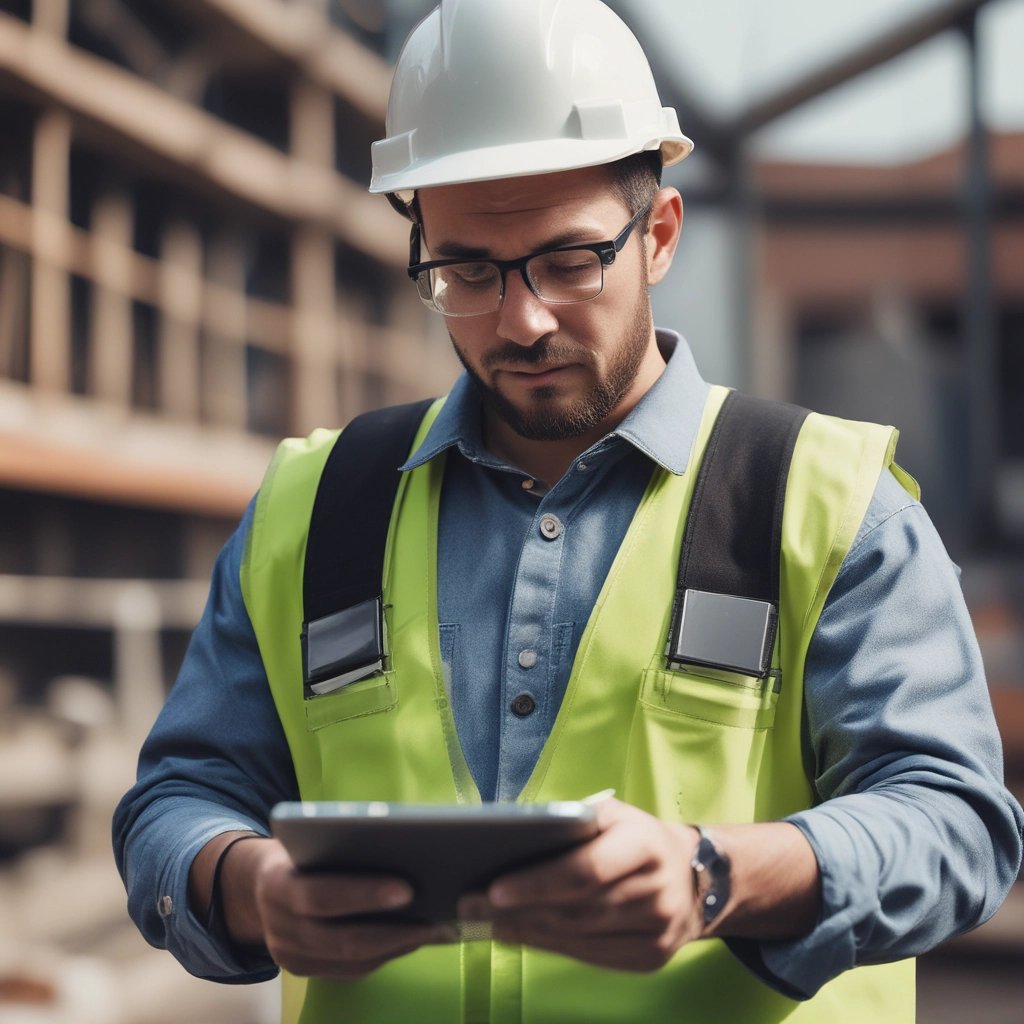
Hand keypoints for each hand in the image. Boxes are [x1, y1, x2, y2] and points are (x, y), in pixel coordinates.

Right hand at [225, 837, 455, 979]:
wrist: (255, 887)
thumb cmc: (298, 851)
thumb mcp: (307, 838)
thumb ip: (340, 845)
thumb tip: (404, 846)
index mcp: (275, 884)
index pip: (321, 895)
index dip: (364, 895)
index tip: (408, 888)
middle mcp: (278, 927)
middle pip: (341, 938)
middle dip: (394, 930)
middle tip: (438, 919)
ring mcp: (289, 957)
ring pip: (352, 960)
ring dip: (400, 946)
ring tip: (440, 930)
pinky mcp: (305, 972)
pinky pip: (353, 970)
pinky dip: (388, 954)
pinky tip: (416, 938)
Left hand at [458, 799, 701, 970]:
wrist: (698, 878)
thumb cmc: (638, 838)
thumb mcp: (614, 815)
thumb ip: (573, 824)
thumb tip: (512, 840)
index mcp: (646, 844)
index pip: (586, 869)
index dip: (539, 882)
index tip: (494, 888)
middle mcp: (658, 890)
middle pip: (578, 908)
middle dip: (520, 910)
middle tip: (472, 906)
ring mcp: (658, 931)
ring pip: (581, 936)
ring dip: (528, 931)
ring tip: (486, 920)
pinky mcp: (651, 957)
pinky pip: (591, 955)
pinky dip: (551, 945)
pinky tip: (521, 934)